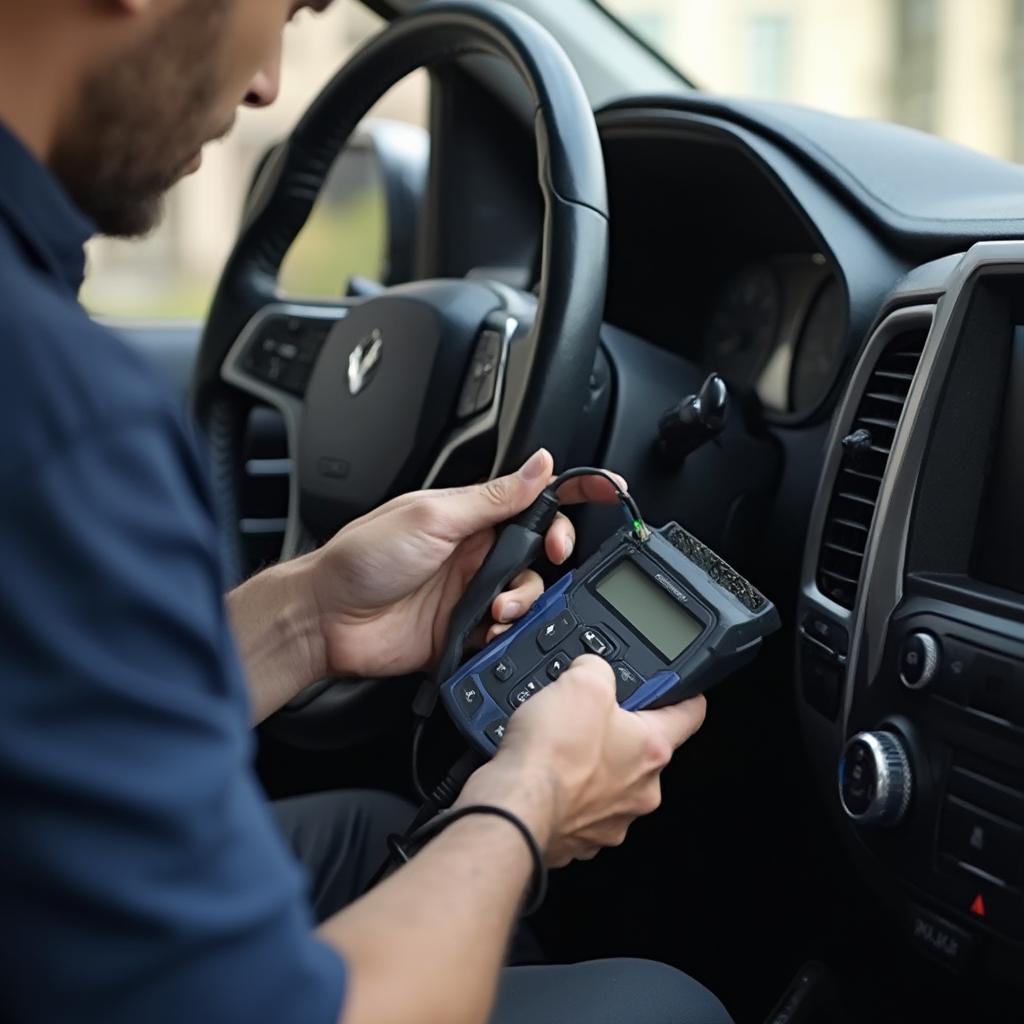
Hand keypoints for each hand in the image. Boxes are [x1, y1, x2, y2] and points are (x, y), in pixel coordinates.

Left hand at [304, 450, 624, 679]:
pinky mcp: (461, 631)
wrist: (326, 620)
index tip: (609, 491)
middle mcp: (475, 552)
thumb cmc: (362, 558)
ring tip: (497, 606)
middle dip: (554, 557)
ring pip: (528, 595)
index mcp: (470, 515)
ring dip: (524, 601)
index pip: (533, 497)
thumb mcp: (432, 516)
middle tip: (550, 559)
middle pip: (541, 550)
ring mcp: (469, 592)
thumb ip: (493, 497)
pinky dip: (503, 635)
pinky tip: (484, 631)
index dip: (573, 494)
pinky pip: (503, 634)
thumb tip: (540, 465)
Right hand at [458, 655, 706, 866]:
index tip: (682, 690)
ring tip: (556, 747)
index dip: (685, 694)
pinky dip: (562, 792)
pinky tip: (542, 775)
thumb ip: (597, 668)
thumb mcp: (581, 681)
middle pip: (640, 750)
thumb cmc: (552, 754)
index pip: (690, 714)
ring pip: (606, 782)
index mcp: (652, 750)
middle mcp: (639, 791)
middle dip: (615, 732)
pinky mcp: (577, 838)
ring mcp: (609, 820)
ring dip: (587, 765)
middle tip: (585, 716)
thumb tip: (590, 670)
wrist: (513, 806)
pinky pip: (575, 807)